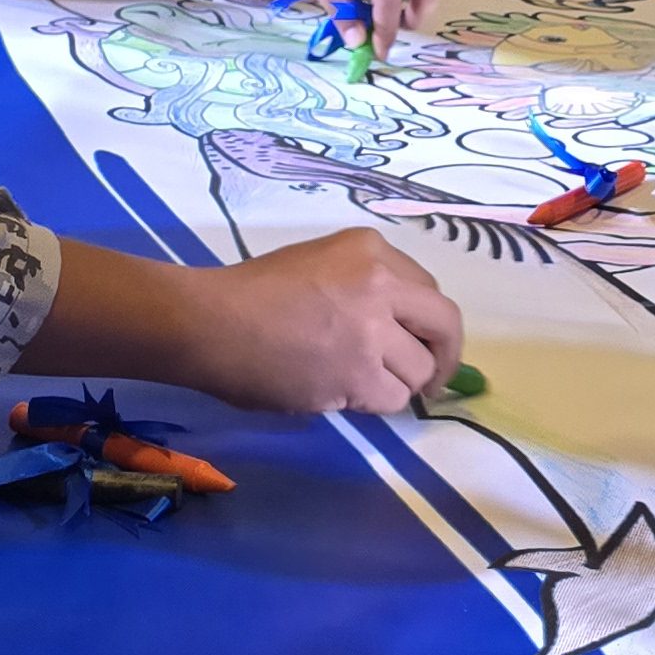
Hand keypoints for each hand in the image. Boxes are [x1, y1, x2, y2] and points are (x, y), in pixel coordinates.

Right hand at [176, 228, 461, 413]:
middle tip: (432, 381)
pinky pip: (392, 398)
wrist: (209, 322)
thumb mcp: (319, 263)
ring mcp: (372, 329)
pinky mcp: (357, 373)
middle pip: (444, 325)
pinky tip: (342, 395)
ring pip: (418, 370)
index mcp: (370, 250)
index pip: (428, 290)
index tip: (421, 342)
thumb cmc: (249, 293)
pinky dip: (374, 404)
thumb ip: (365, 286)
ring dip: (396, 384)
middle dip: (444, 357)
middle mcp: (381, 283)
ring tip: (358, 384)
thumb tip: (398, 329)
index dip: (426, 323)